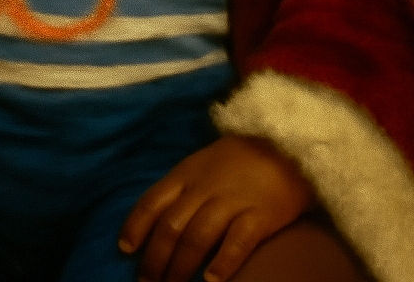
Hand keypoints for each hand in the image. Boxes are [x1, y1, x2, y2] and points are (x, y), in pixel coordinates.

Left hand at [119, 134, 314, 281]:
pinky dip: (223, 262)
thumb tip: (156, 220)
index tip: (125, 250)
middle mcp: (205, 187)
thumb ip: (181, 188)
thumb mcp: (202, 164)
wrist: (287, 146)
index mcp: (187, 173)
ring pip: (197, 237)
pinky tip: (212, 281)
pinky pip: (237, 241)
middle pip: (171, 227)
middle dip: (156, 260)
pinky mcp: (261, 215)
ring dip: (181, 268)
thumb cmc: (239, 160)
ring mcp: (233, 200)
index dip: (136, 227)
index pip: (152, 201)